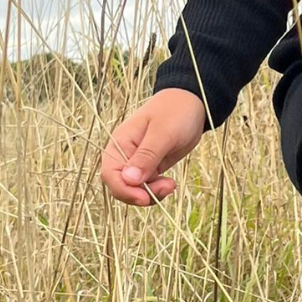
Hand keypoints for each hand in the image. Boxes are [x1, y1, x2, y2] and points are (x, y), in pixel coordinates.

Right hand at [100, 88, 207, 205]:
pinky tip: (170, 184)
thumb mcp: (162, 133)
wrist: (191, 104)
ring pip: (135, 189)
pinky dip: (157, 190)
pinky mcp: (151, 167)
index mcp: (120, 142)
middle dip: (139, 194)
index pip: (110, 173)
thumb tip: (129, 179)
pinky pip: (147, 187)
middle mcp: (125, 154)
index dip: (123, 189)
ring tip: (171, 185)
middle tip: (165, 189)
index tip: (143, 197)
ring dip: (151, 194)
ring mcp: (138, 162)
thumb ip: (146, 156)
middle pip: (121, 186)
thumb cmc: (175, 111)